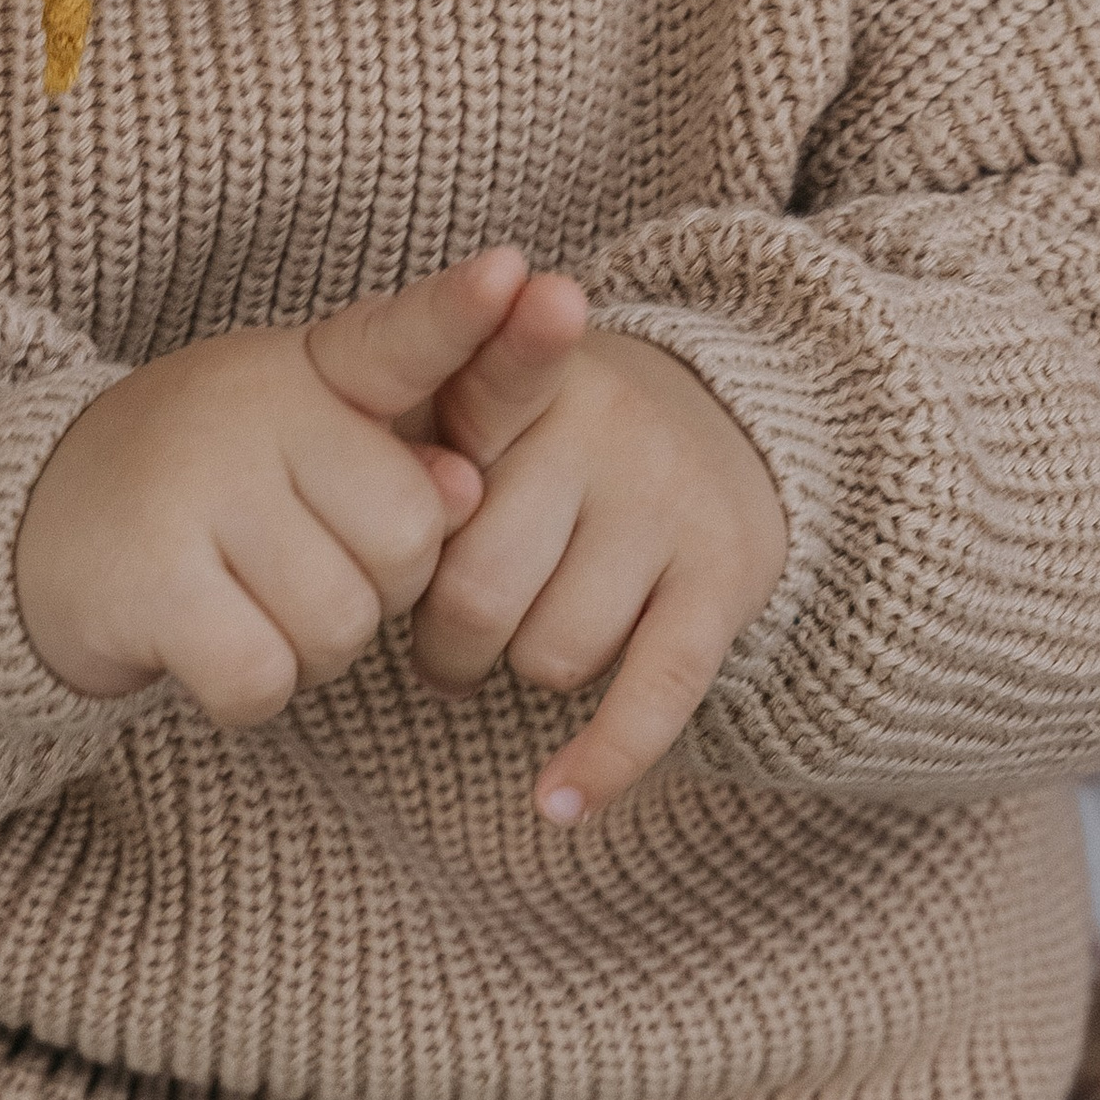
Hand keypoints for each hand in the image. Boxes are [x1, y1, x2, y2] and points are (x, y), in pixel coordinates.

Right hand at [16, 248, 528, 723]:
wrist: (32, 525)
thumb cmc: (210, 488)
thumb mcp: (305, 441)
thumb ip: (397, 462)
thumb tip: (460, 490)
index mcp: (310, 367)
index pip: (402, 336)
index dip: (465, 315)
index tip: (514, 273)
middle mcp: (253, 409)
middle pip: (407, 536)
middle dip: (377, 588)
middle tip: (300, 565)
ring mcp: (195, 488)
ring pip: (341, 621)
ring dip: (312, 649)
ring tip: (249, 600)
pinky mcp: (148, 580)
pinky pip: (263, 677)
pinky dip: (248, 689)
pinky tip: (207, 644)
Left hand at [413, 278, 788, 822]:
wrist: (735, 433)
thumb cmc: (558, 441)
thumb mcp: (495, 401)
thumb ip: (423, 429)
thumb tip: (364, 527)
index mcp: (536, 381)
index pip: (516, 363)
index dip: (525, 334)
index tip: (548, 294)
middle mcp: (612, 433)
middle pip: (478, 586)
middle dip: (445, 635)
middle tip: (447, 628)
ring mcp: (671, 509)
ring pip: (551, 652)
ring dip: (518, 669)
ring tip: (522, 634)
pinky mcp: (724, 583)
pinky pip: (653, 695)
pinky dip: (601, 760)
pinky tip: (557, 804)